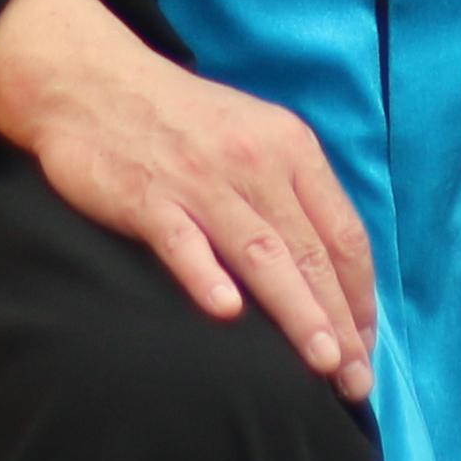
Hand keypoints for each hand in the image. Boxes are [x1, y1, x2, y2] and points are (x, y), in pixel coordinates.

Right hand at [0, 0, 374, 401]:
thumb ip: (290, 192)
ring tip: (322, 360)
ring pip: (262, 253)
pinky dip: (206, 275)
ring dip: (297, 310)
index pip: (344, 232)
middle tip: (356, 380)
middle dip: (341, 320)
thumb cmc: (181, 118)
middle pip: (310, 252)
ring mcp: (200, 179)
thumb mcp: (254, 135)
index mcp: (291, 147)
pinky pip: (183, 241)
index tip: (367, 345)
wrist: (93, 81)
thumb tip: (328, 268)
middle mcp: (255, 162)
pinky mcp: (148, 197)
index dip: (361, 295)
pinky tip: (227, 312)